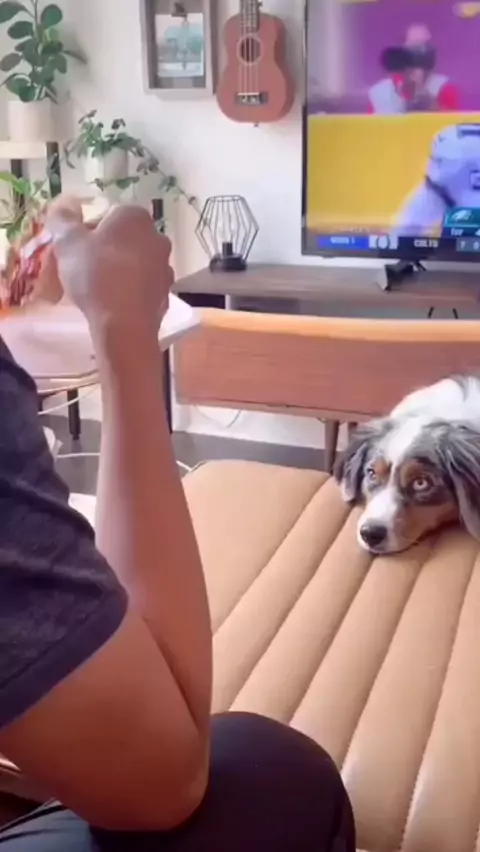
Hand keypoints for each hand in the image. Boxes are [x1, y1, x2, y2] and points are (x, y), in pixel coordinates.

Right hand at [42, 196, 173, 332]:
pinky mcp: (166, 294)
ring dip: (118, 271)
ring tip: (98, 291)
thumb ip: (63, 219)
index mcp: (135, 216)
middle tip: (83, 271)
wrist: (125, 326)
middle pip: (123, 240)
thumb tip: (66, 206)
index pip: (106, 215)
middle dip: (104, 251)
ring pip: (135, 264)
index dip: (86, 233)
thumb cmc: (95, 276)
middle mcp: (157, 237)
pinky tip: (114, 305)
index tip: (74, 251)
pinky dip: (129, 292)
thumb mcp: (68, 242)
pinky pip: (142, 287)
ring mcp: (165, 267)